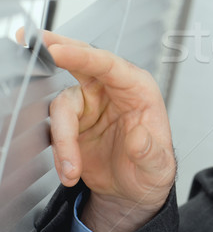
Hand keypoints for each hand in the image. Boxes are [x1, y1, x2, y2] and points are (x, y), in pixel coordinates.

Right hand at [18, 29, 175, 231]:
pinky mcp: (73, 123)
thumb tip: (139, 138)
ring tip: (72, 169)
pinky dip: (59, 153)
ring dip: (63, 141)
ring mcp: (90, 105)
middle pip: (82, 62)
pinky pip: (56, 131)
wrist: (133, 191)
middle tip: (34, 40)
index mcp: (138, 90)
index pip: (110, 65)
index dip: (83, 56)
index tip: (58, 50)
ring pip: (62, 107)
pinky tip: (69, 172)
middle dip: (59, 48)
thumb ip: (150, 153)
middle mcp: (112, 91)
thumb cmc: (152, 169)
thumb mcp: (159, 167)